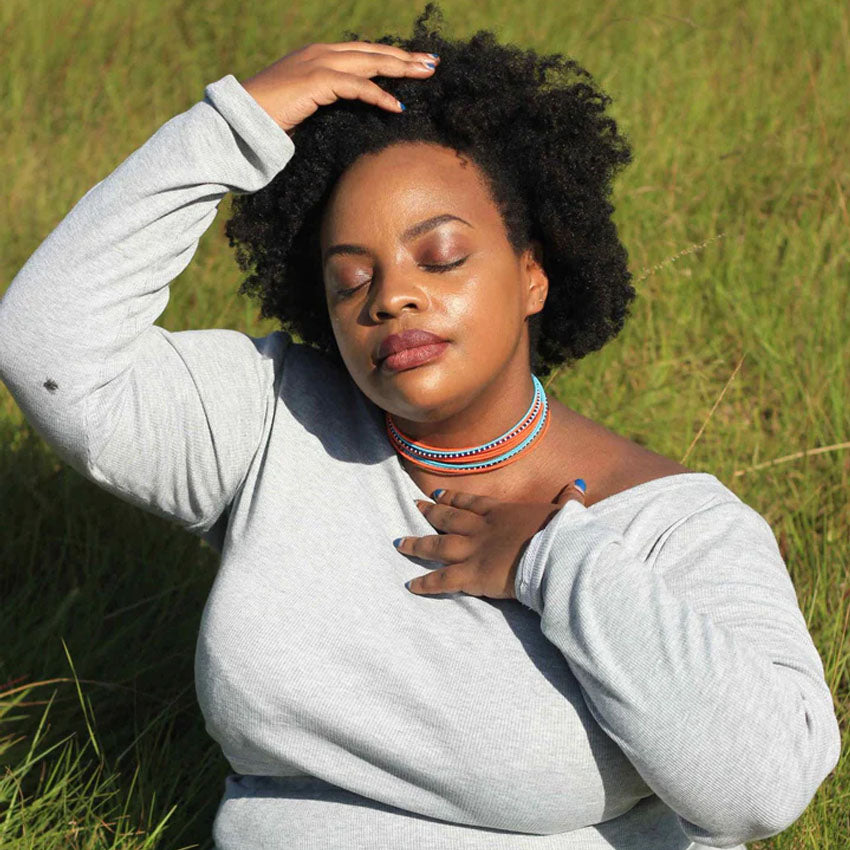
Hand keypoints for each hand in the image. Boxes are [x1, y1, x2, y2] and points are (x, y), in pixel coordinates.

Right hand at [240, 41, 440, 134]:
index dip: (389, 56)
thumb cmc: (269, 119)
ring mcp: (318, 63)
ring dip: (400, 69)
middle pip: (371, 52)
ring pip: (369, 63)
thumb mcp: (304, 105)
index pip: (362, 52)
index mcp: (317, 56)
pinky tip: (397, 106)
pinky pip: (356, 86)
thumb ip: (325, 101)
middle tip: (432, 62)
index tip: (414, 62)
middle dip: (404, 57)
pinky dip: (378, 95)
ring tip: (425, 75)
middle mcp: (320, 53)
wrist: (241, 119)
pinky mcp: (316, 81)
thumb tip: (346, 114)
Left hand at [397, 480, 586, 598]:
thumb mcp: (567, 513)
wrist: (556, 554)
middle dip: (430, 512)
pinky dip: (426, 583)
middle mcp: (482, 528)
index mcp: (503, 512)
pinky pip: (443, 580)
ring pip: (438, 545)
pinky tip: (410, 585)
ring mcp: (474, 550)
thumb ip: (569, 500)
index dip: (454, 496)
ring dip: (417, 543)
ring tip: (399, 543)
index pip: (472, 501)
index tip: (438, 493)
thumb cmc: (563, 535)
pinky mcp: (473, 575)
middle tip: (414, 506)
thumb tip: (578, 485)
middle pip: (449, 517)